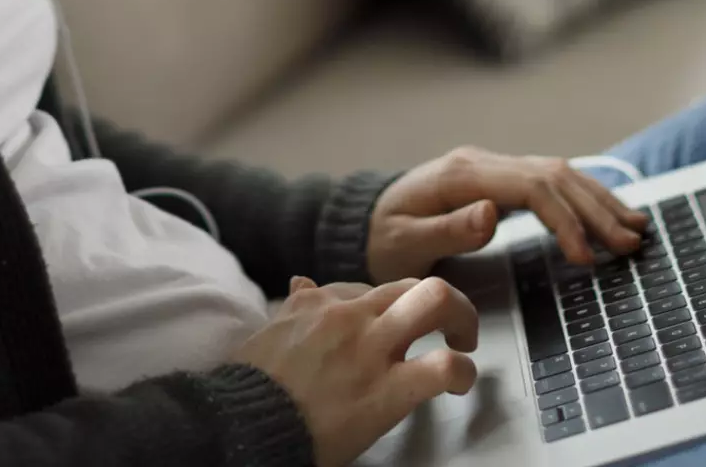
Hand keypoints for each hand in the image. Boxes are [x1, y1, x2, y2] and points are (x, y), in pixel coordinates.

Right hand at [232, 275, 478, 466]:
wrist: (241, 423)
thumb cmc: (252, 387)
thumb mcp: (268, 333)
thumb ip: (294, 307)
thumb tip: (301, 283)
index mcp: (320, 304)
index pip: (372, 288)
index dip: (394, 308)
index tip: (399, 325)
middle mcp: (350, 316)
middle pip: (414, 283)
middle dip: (444, 301)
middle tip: (450, 327)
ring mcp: (371, 349)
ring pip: (437, 301)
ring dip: (463, 319)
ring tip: (464, 344)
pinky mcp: (386, 390)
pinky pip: (442, 367)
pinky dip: (463, 372)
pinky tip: (461, 382)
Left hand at [366, 147, 649, 281]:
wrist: (365, 221)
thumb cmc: (382, 239)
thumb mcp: (404, 243)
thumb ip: (447, 229)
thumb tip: (491, 213)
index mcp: (462, 175)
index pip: (531, 187)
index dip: (564, 219)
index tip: (585, 256)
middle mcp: (483, 163)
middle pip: (553, 175)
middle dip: (595, 210)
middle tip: (629, 245)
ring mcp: (493, 168)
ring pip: (559, 173)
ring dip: (598, 200)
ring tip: (635, 229)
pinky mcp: (500, 179)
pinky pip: (551, 181)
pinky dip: (584, 196)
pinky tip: (609, 212)